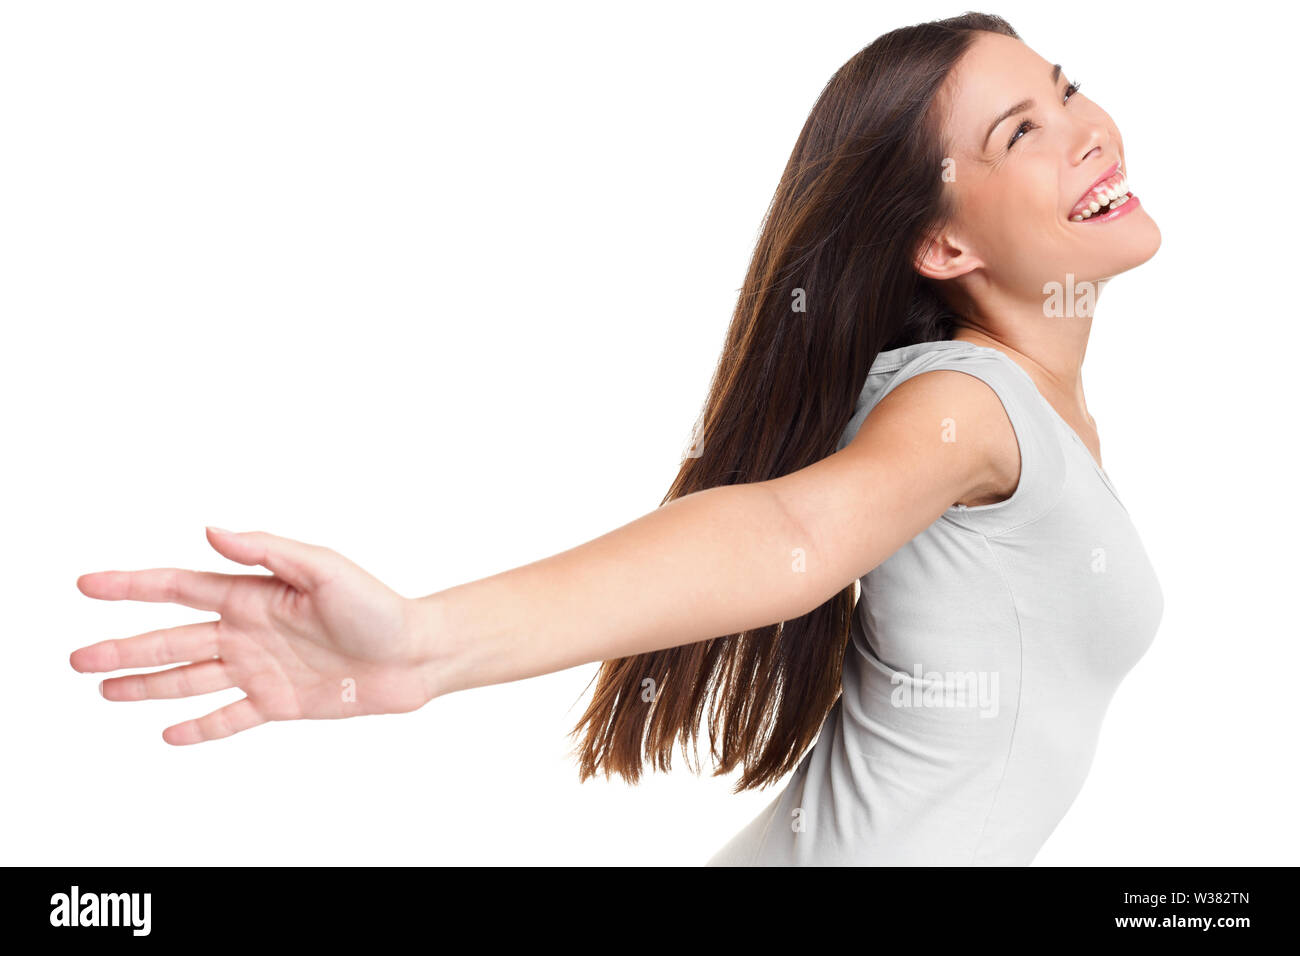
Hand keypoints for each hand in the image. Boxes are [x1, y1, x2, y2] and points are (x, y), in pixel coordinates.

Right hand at [71, 527, 438, 744]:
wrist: (416, 655)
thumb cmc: (378, 606)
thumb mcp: (324, 568)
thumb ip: (267, 551)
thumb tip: (210, 530)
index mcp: (253, 594)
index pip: (179, 588)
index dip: (131, 586)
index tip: (88, 585)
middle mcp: (249, 632)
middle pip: (172, 641)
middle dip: (122, 647)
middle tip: (75, 657)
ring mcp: (260, 669)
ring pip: (189, 680)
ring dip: (145, 685)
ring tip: (103, 690)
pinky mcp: (279, 704)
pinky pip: (229, 717)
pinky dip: (199, 727)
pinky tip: (167, 733)